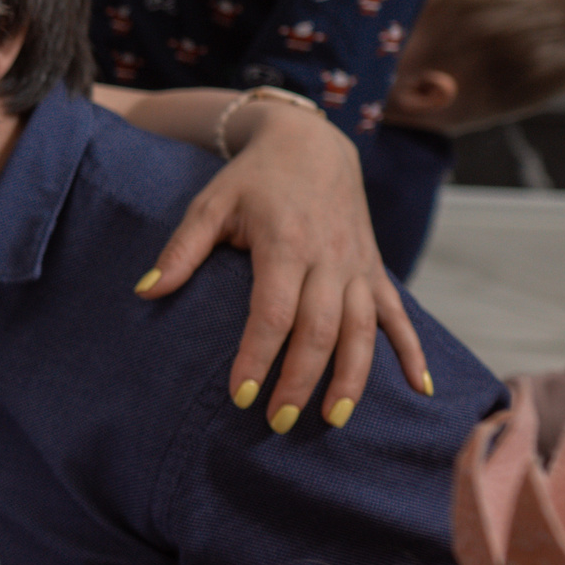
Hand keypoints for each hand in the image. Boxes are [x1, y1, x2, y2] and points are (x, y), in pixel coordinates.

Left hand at [135, 100, 427, 428]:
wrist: (312, 143)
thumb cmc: (252, 179)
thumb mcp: (211, 204)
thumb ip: (181, 251)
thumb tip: (146, 291)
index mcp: (286, 244)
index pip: (273, 313)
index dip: (258, 356)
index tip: (240, 395)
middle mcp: (330, 258)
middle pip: (320, 330)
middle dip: (301, 379)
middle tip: (278, 421)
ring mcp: (359, 266)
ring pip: (363, 330)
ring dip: (352, 378)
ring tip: (333, 420)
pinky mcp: (376, 269)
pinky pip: (398, 314)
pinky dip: (412, 351)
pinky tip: (419, 388)